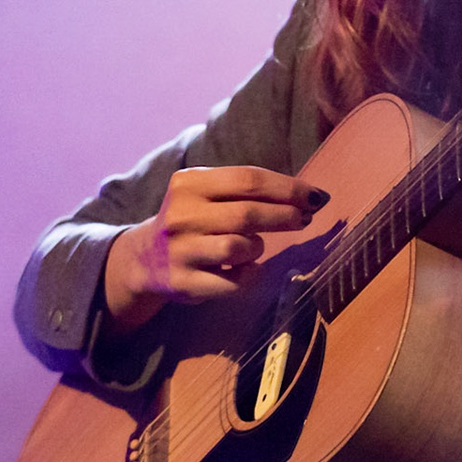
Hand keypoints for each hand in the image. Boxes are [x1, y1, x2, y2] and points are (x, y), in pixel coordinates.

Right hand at [102, 166, 329, 332]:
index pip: (248, 179)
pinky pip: (233, 282)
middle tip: (305, 219)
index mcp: (190, 183)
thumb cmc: (194, 219)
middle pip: (248, 213)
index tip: (317, 196)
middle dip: (286, 215)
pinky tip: (247, 270)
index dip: (289, 188)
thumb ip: (250, 191)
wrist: (145, 258)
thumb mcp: (209, 193)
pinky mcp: (184, 282)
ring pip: (240, 247)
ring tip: (256, 246)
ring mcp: (181, 250)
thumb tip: (310, 197)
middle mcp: (182, 214)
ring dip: (259, 247)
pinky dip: (249, 276)